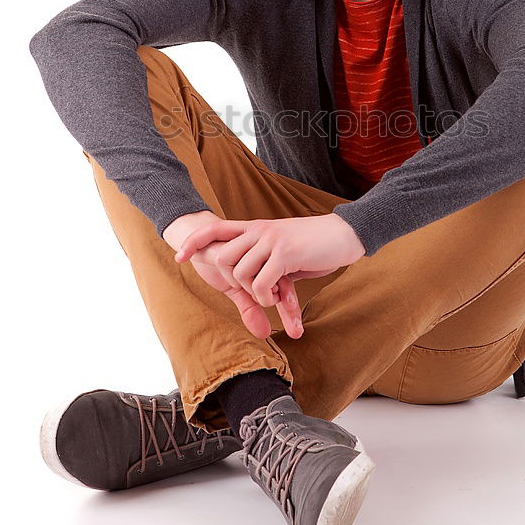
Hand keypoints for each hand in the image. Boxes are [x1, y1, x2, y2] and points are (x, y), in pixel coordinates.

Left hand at [165, 211, 365, 340]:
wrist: (344, 234)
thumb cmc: (315, 244)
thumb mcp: (283, 247)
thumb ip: (265, 257)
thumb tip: (252, 277)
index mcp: (256, 227)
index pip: (214, 228)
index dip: (194, 242)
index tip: (180, 257)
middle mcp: (259, 230)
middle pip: (222, 259)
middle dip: (232, 281)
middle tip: (253, 290)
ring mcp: (271, 240)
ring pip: (240, 273)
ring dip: (253, 293)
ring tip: (270, 295)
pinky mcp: (284, 254)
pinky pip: (260, 283)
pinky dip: (266, 297)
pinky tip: (278, 297)